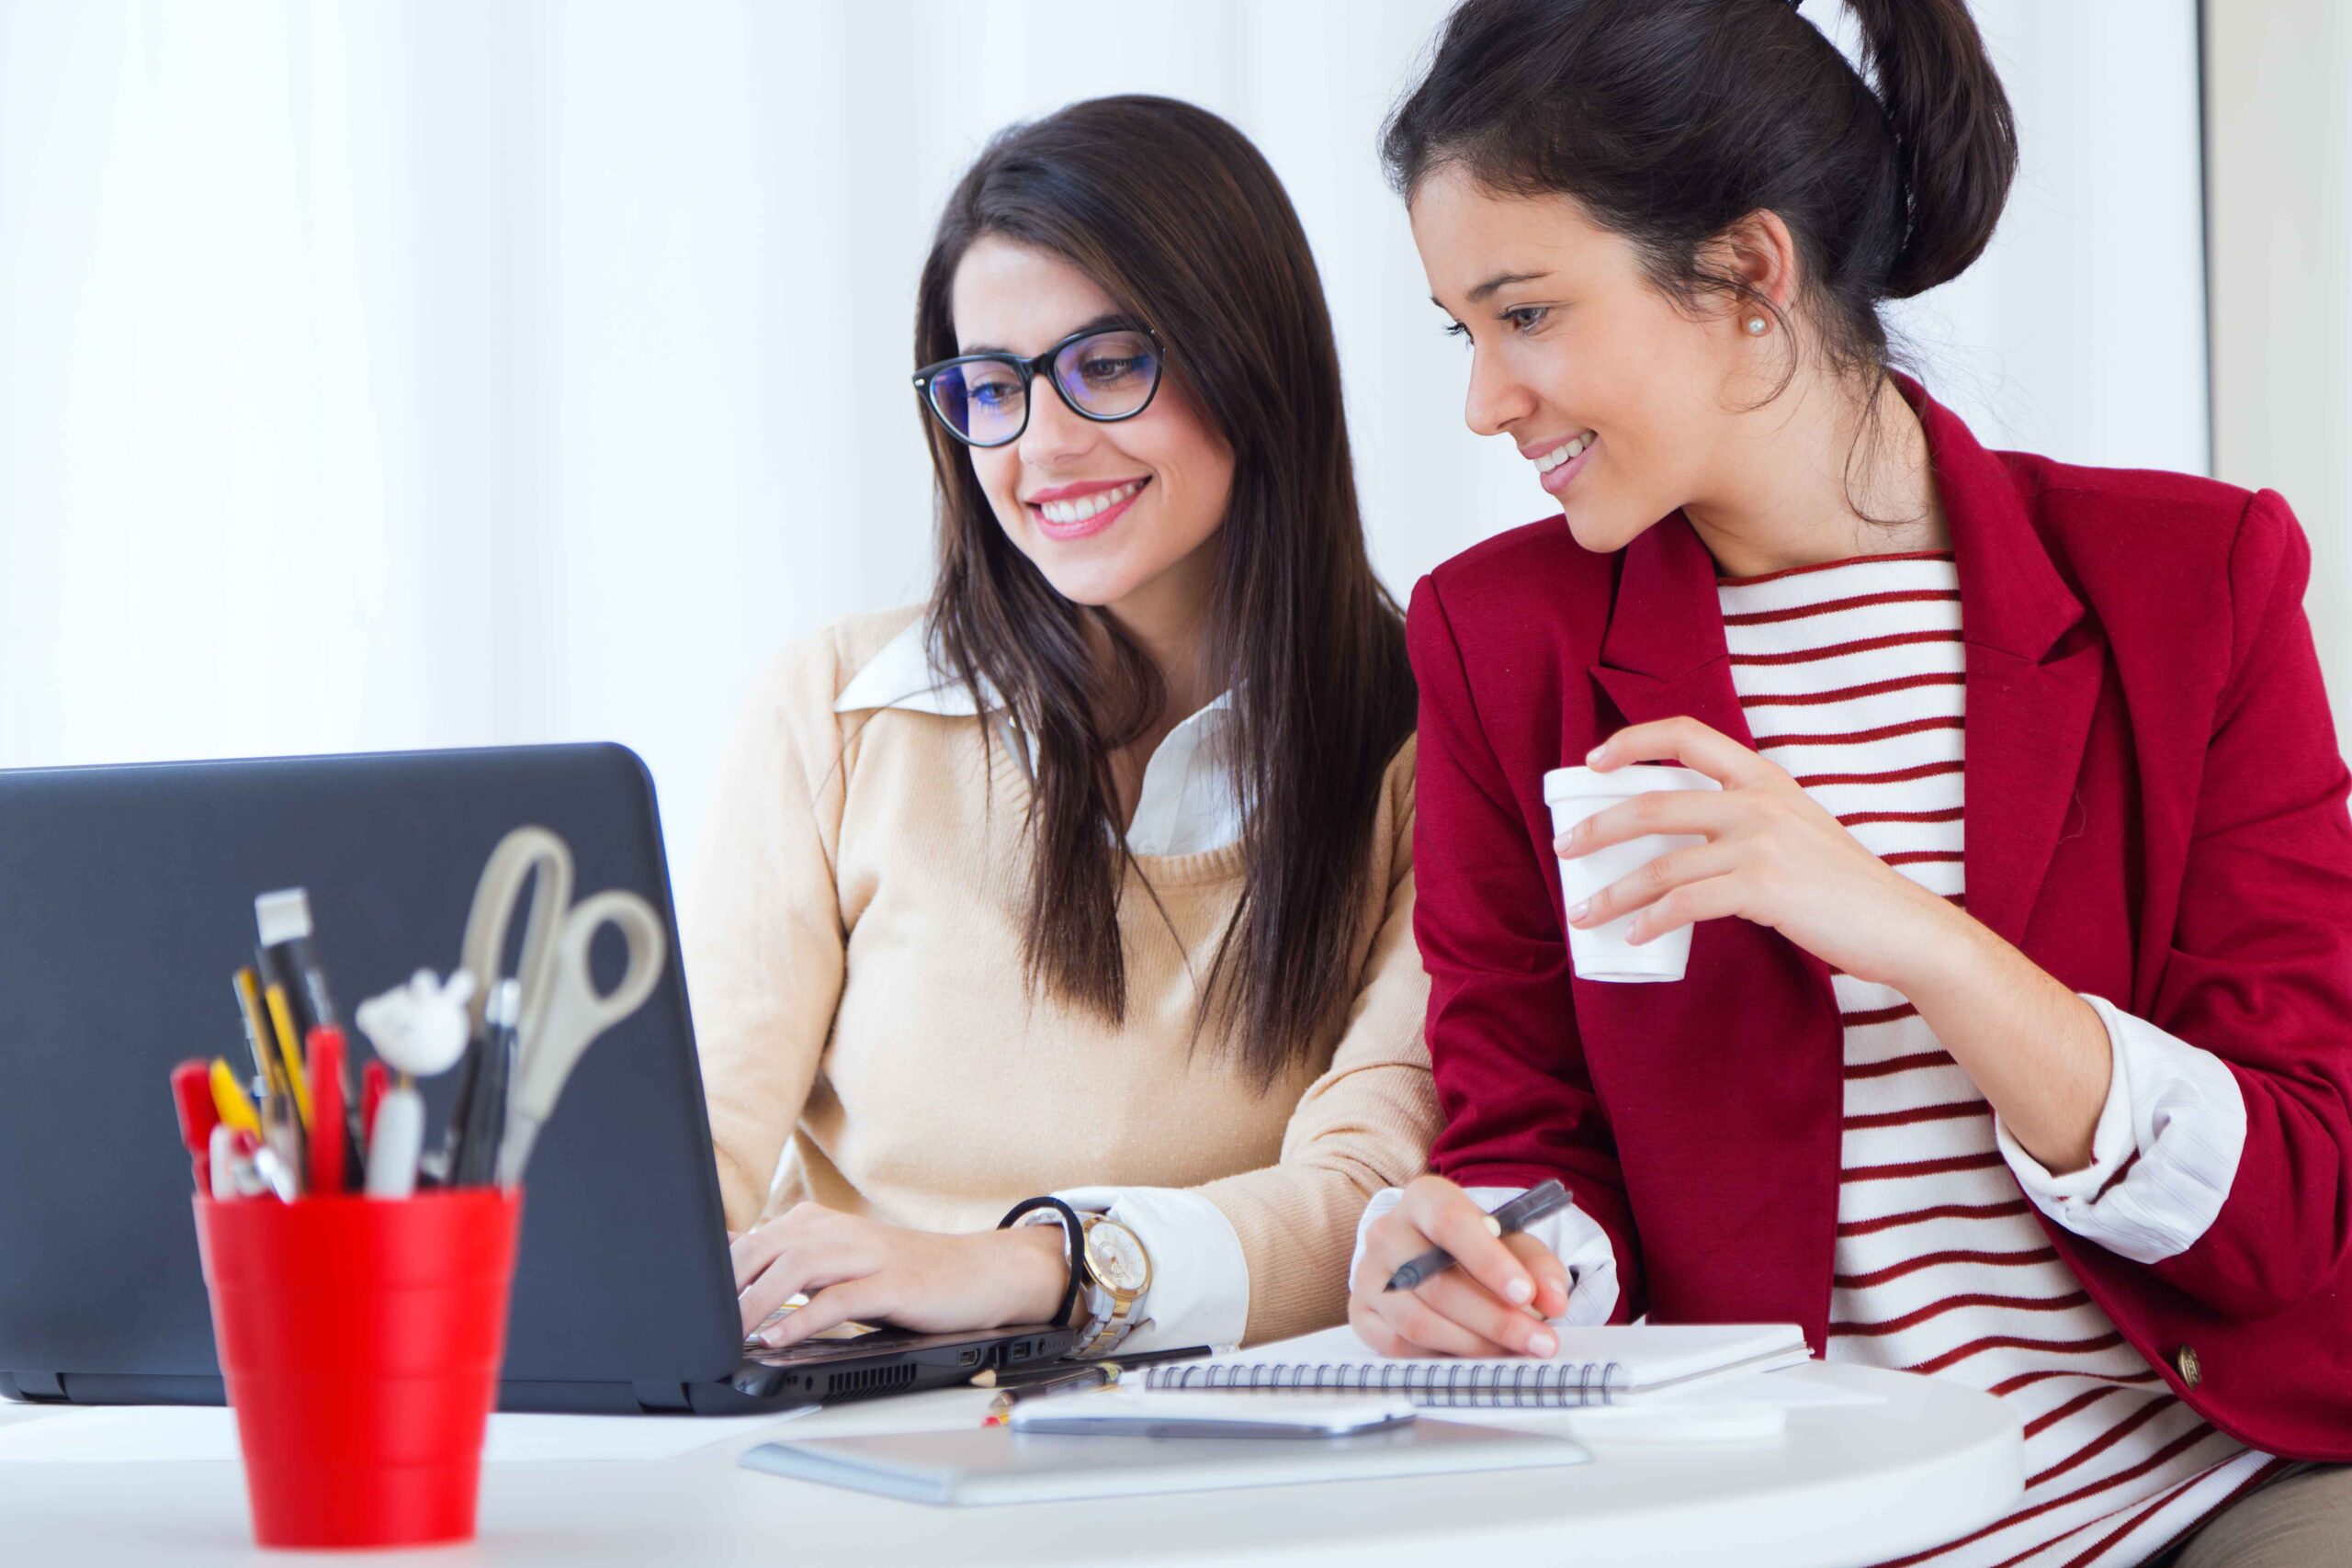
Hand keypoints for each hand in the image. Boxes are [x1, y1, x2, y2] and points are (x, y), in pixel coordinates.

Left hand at [731, 1202, 1069, 1348]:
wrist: (978, 1271)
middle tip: (698, 1326)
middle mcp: (837, 1231)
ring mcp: (866, 1255)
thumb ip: (789, 1264)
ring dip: (756, 1303)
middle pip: (765, 1249)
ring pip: (796, 1268)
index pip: (750, 1242)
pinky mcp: (892, 1282)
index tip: (685, 1303)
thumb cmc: (904, 1274)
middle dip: (726, 1288)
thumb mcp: (838, 1263)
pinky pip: (838, 1299)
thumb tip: (728, 1270)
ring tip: (730, 1334)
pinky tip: (779, 1339)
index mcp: (817, 1224)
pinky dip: (802, 1319)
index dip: (714, 1273)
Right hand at [1348, 1175, 1568, 1357]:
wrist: (1428, 1256)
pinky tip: (1474, 1357)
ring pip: (1418, 1322)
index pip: (1450, 1223)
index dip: (1489, 1261)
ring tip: (1514, 1353)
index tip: (1526, 1294)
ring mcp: (1369, 1275)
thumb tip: (1554, 1302)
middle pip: (1436, 1283)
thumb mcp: (1511, 1242)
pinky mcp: (1360, 1313)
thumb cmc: (1475, 1247)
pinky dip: (1443, 1357)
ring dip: (1473, 1345)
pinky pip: (1399, 1347)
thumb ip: (1537, 1266)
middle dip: (1495, 1319)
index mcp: (1424, 1198)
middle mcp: (1387, 1232)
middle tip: (1539, 1342)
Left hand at [1559, 716, 1965, 988]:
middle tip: (1565, 849)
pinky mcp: (1764, 890)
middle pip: (1653, 804)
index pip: (1687, 734)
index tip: (1594, 761)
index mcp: (1764, 778)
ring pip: (1661, 866)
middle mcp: (1758, 802)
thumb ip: (1744, 818)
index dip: (1633, 741)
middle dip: (1598, 828)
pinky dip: (1652, 922)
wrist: (1901, 924)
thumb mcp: (1794, 828)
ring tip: (1583, 914)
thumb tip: (1676, 837)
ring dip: (1613, 894)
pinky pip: (1687, 904)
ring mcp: (1761, 845)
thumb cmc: (1840, 884)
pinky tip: (1635, 936)